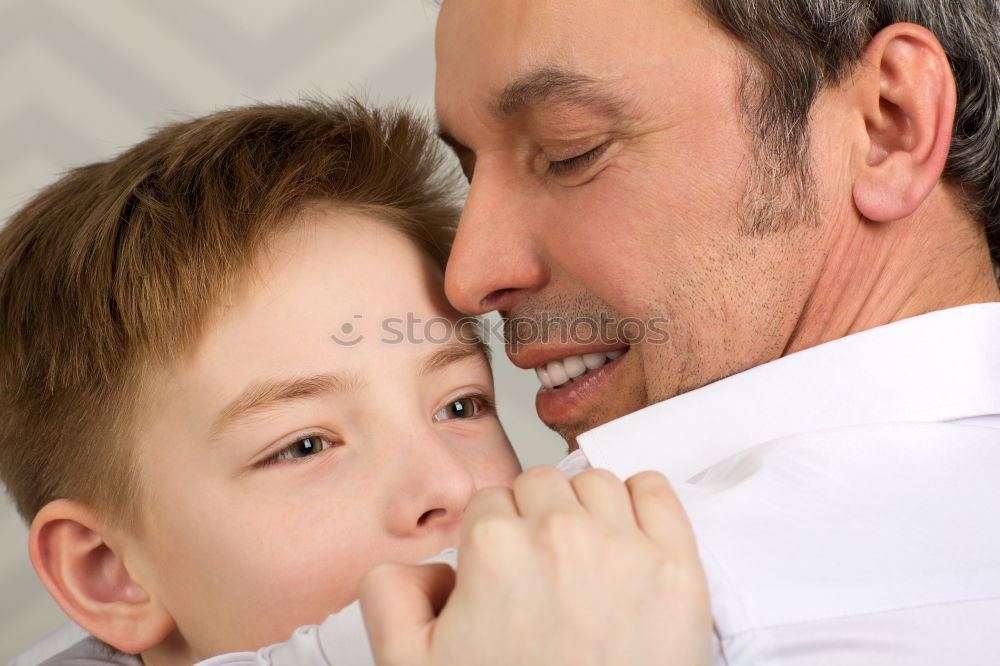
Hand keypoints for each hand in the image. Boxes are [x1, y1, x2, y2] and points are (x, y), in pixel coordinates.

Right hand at [359, 466, 711, 665]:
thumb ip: (390, 597)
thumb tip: (420, 566)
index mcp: (494, 550)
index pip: (489, 502)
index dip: (493, 538)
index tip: (506, 569)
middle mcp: (559, 535)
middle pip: (540, 484)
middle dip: (535, 519)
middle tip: (543, 570)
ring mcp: (624, 548)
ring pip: (596, 483)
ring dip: (586, 510)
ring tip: (586, 561)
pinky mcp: (678, 568)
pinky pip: (656, 491)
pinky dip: (642, 502)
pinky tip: (629, 539)